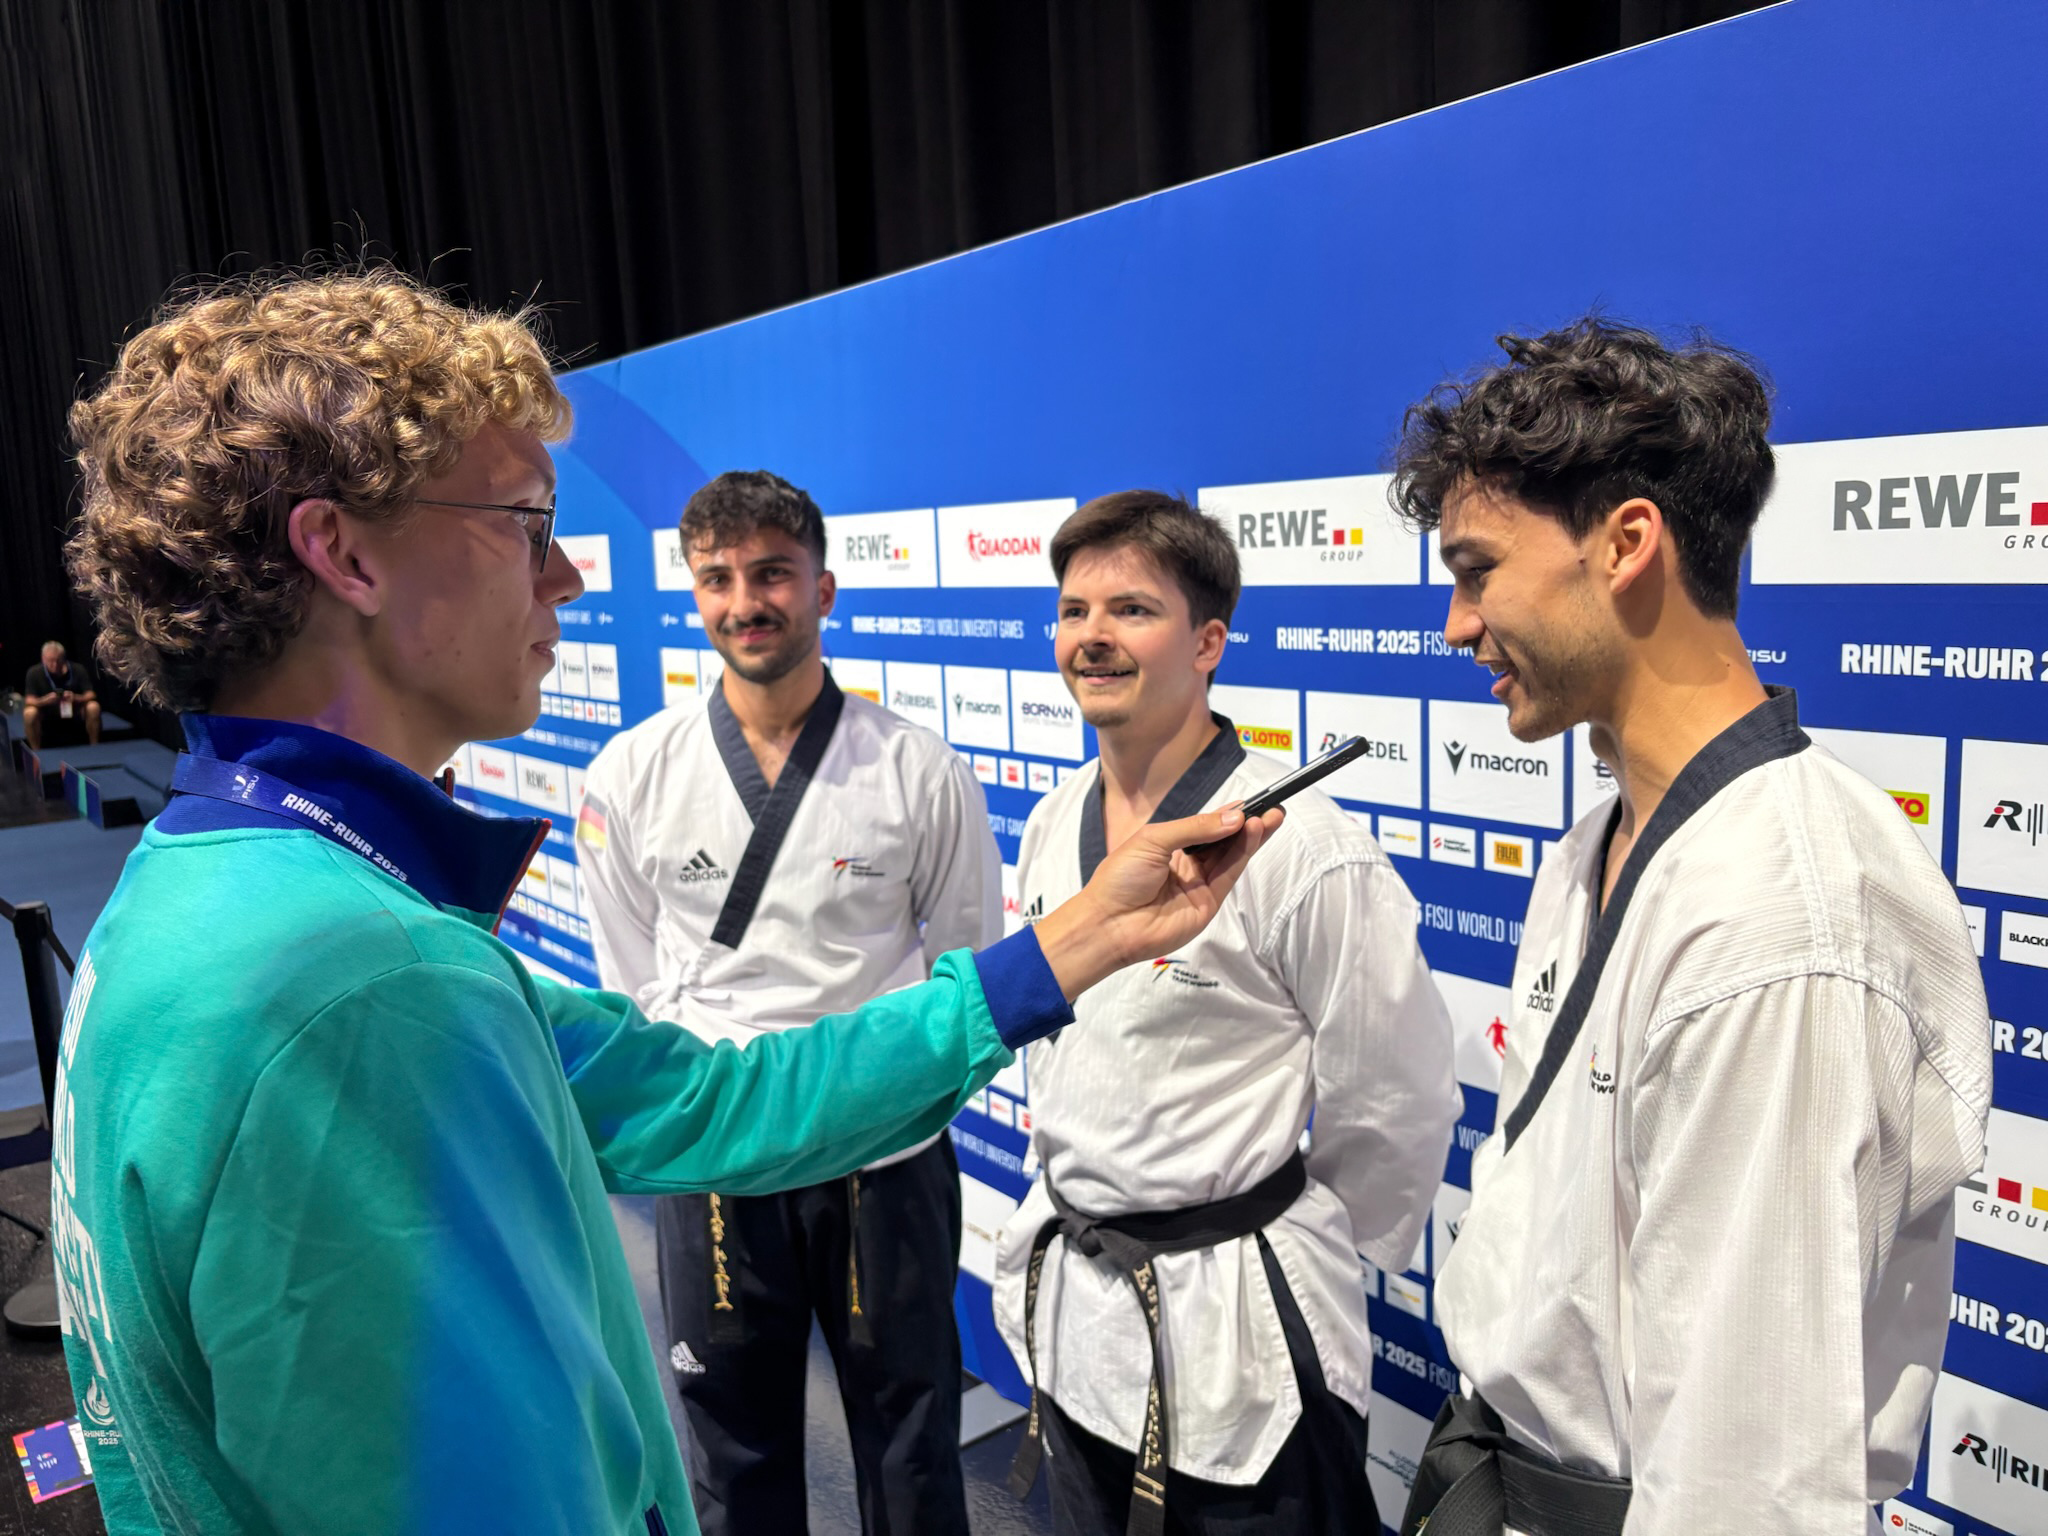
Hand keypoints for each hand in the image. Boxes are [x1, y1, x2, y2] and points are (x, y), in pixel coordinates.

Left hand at [1031, 802, 1283, 1000]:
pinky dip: (1243, 853)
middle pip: (1224, 841)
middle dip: (1248, 824)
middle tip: (1272, 808)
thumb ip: (1195, 828)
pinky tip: (1252, 833)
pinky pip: (1229, 874)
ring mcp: (1199, 885)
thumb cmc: (1120, 878)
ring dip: (1251, 836)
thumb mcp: (1154, 840)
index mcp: (1169, 846)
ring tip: (1269, 817)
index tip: (1251, 801)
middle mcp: (1187, 865)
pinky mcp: (1208, 904)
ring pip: (1231, 856)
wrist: (1109, 923)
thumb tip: (1234, 817)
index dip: (1228, 815)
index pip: (1206, 826)